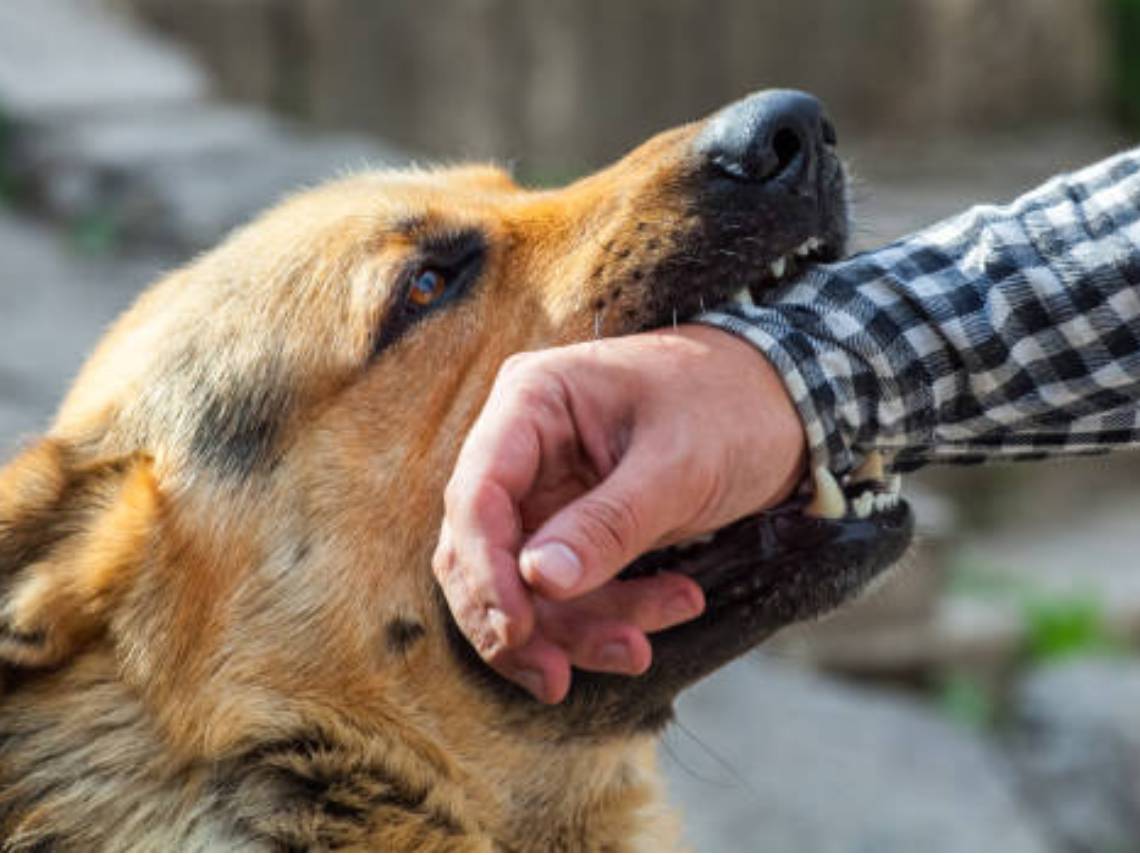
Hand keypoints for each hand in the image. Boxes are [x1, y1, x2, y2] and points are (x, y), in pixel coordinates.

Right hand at [432, 325, 805, 702]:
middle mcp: (524, 446)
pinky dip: (608, 615)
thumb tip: (537, 582)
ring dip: (575, 629)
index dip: (486, 571)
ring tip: (641, 649)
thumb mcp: (679, 464)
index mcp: (533, 402)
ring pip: (524, 584)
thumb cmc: (730, 406)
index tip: (519, 632)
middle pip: (482, 549)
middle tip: (557, 678)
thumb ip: (609, 523)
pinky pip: (569, 589)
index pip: (476, 494)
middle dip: (522, 621)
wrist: (780, 404)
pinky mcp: (574, 526)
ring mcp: (546, 489)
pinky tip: (672, 606)